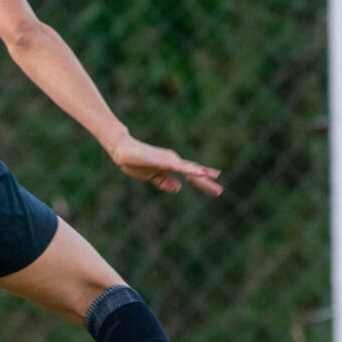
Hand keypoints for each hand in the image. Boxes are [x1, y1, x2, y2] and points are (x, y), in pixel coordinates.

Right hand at [108, 137, 222, 196]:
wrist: (121, 150)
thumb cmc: (134, 161)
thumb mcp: (151, 176)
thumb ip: (164, 181)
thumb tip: (178, 188)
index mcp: (171, 165)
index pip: (190, 174)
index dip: (203, 182)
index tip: (216, 187)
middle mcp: (174, 160)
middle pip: (193, 172)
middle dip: (206, 183)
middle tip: (220, 192)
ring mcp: (169, 159)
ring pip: (189, 169)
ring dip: (202, 176)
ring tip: (214, 178)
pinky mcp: (164, 159)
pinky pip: (180, 167)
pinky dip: (192, 171)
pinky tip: (201, 173)